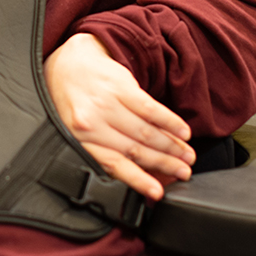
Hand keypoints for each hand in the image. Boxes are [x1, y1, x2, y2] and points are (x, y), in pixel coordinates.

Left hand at [44, 33, 194, 200]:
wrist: (68, 63)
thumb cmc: (76, 101)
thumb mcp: (79, 130)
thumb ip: (104, 149)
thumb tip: (139, 174)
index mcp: (79, 139)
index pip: (113, 164)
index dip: (138, 180)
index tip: (157, 192)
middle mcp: (91, 122)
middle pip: (135, 149)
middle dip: (164, 163)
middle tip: (184, 172)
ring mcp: (105, 103)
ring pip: (145, 131)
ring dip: (171, 146)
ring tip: (187, 156)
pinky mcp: (119, 85)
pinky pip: (150, 108)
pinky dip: (170, 122)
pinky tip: (182, 131)